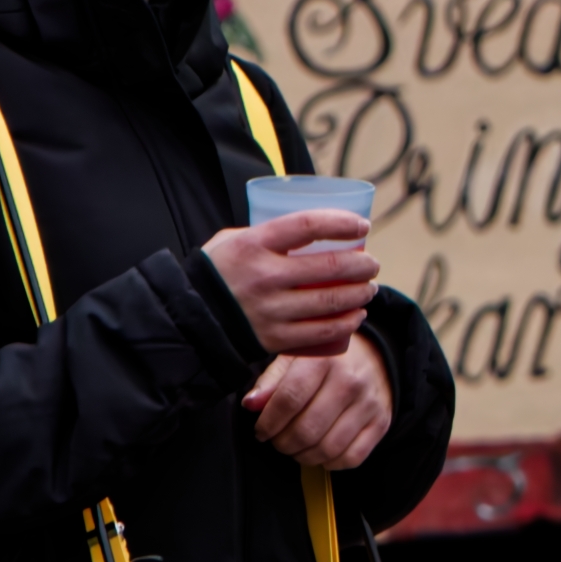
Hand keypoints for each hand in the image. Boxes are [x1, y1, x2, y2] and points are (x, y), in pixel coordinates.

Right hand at [202, 211, 375, 359]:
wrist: (189, 318)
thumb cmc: (217, 272)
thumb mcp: (233, 240)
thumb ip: (268, 234)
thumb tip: (315, 230)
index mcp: (253, 244)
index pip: (308, 225)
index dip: (341, 223)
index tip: (362, 226)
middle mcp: (264, 276)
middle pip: (329, 267)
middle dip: (362, 265)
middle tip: (372, 264)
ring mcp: (270, 310)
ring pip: (330, 301)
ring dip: (360, 294)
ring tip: (369, 289)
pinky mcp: (274, 338)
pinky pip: (321, 332)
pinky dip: (346, 323)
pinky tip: (356, 316)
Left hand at [246, 333, 395, 469]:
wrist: (374, 356)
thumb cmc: (326, 360)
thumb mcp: (294, 359)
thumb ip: (271, 381)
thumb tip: (251, 404)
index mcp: (324, 360)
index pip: (289, 400)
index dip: (268, 423)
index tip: (261, 430)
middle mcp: (350, 382)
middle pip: (307, 430)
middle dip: (283, 444)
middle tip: (278, 440)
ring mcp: (369, 404)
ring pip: (328, 448)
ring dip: (304, 456)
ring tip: (297, 448)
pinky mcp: (381, 422)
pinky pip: (352, 457)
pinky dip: (331, 463)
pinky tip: (321, 452)